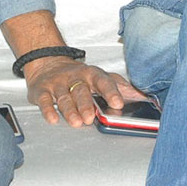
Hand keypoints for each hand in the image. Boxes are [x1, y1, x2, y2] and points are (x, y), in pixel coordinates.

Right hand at [24, 57, 147, 127]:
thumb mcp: (100, 77)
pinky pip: (44, 99)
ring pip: (64, 96)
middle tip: (92, 118)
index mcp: (92, 74)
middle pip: (81, 90)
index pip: (103, 80)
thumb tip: (145, 97)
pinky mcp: (42, 90)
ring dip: (70, 110)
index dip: (111, 91)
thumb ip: (121, 87)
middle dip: (87, 104)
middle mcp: (75, 77)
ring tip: (76, 122)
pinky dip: (48, 109)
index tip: (118, 103)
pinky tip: (53, 118)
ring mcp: (58, 83)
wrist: (48, 64)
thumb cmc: (79, 76)